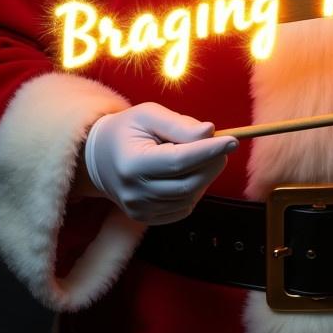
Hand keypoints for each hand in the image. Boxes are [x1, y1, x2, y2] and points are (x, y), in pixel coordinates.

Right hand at [84, 102, 238, 223]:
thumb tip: (209, 132)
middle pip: (188, 184)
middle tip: (222, 146)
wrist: (99, 158)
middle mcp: (134, 192)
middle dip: (212, 164)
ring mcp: (139, 209)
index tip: (233, 140)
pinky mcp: (146, 218)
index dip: (208, 152)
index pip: (178, 162)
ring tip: (202, 156)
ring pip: (189, 197)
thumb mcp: (149, 114)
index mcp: (132, 163)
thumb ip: (179, 124)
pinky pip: (183, 208)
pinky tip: (189, 174)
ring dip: (205, 177)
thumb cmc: (128, 130)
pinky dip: (194, 191)